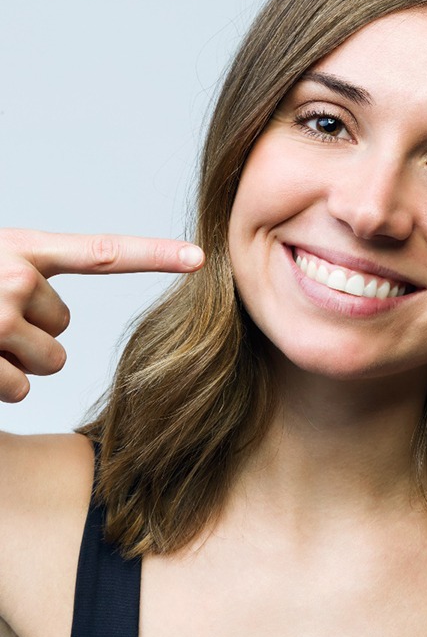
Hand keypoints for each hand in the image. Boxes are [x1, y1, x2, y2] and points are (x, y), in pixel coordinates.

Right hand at [0, 229, 204, 403]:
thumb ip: (29, 275)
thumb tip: (58, 311)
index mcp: (23, 247)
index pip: (103, 252)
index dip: (156, 255)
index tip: (198, 257)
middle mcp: (17, 277)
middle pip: (65, 323)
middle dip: (31, 332)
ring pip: (51, 361)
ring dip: (17, 361)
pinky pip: (20, 389)